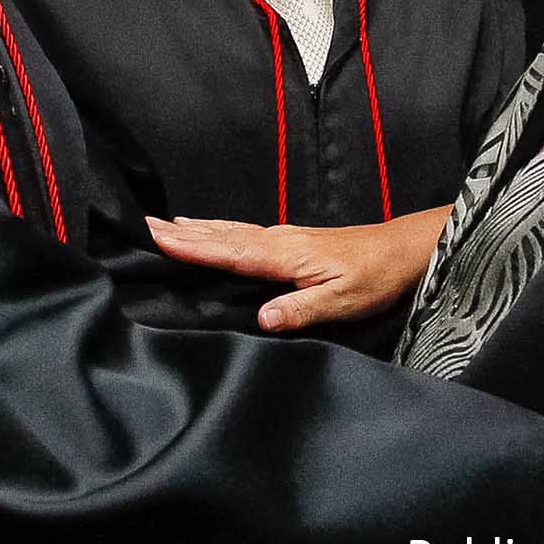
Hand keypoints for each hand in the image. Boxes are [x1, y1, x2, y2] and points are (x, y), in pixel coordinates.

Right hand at [143, 207, 448, 329]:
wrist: (401, 249)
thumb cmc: (374, 276)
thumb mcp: (343, 301)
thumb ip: (302, 309)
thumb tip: (262, 317)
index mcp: (285, 255)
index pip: (230, 252)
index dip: (193, 248)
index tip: (158, 240)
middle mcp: (278, 240)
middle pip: (220, 236)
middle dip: (180, 233)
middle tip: (142, 225)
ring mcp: (282, 237)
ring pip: (228, 231)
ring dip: (193, 229)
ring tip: (160, 225)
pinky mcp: (288, 240)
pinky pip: (241, 232)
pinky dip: (216, 229)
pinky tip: (205, 228)